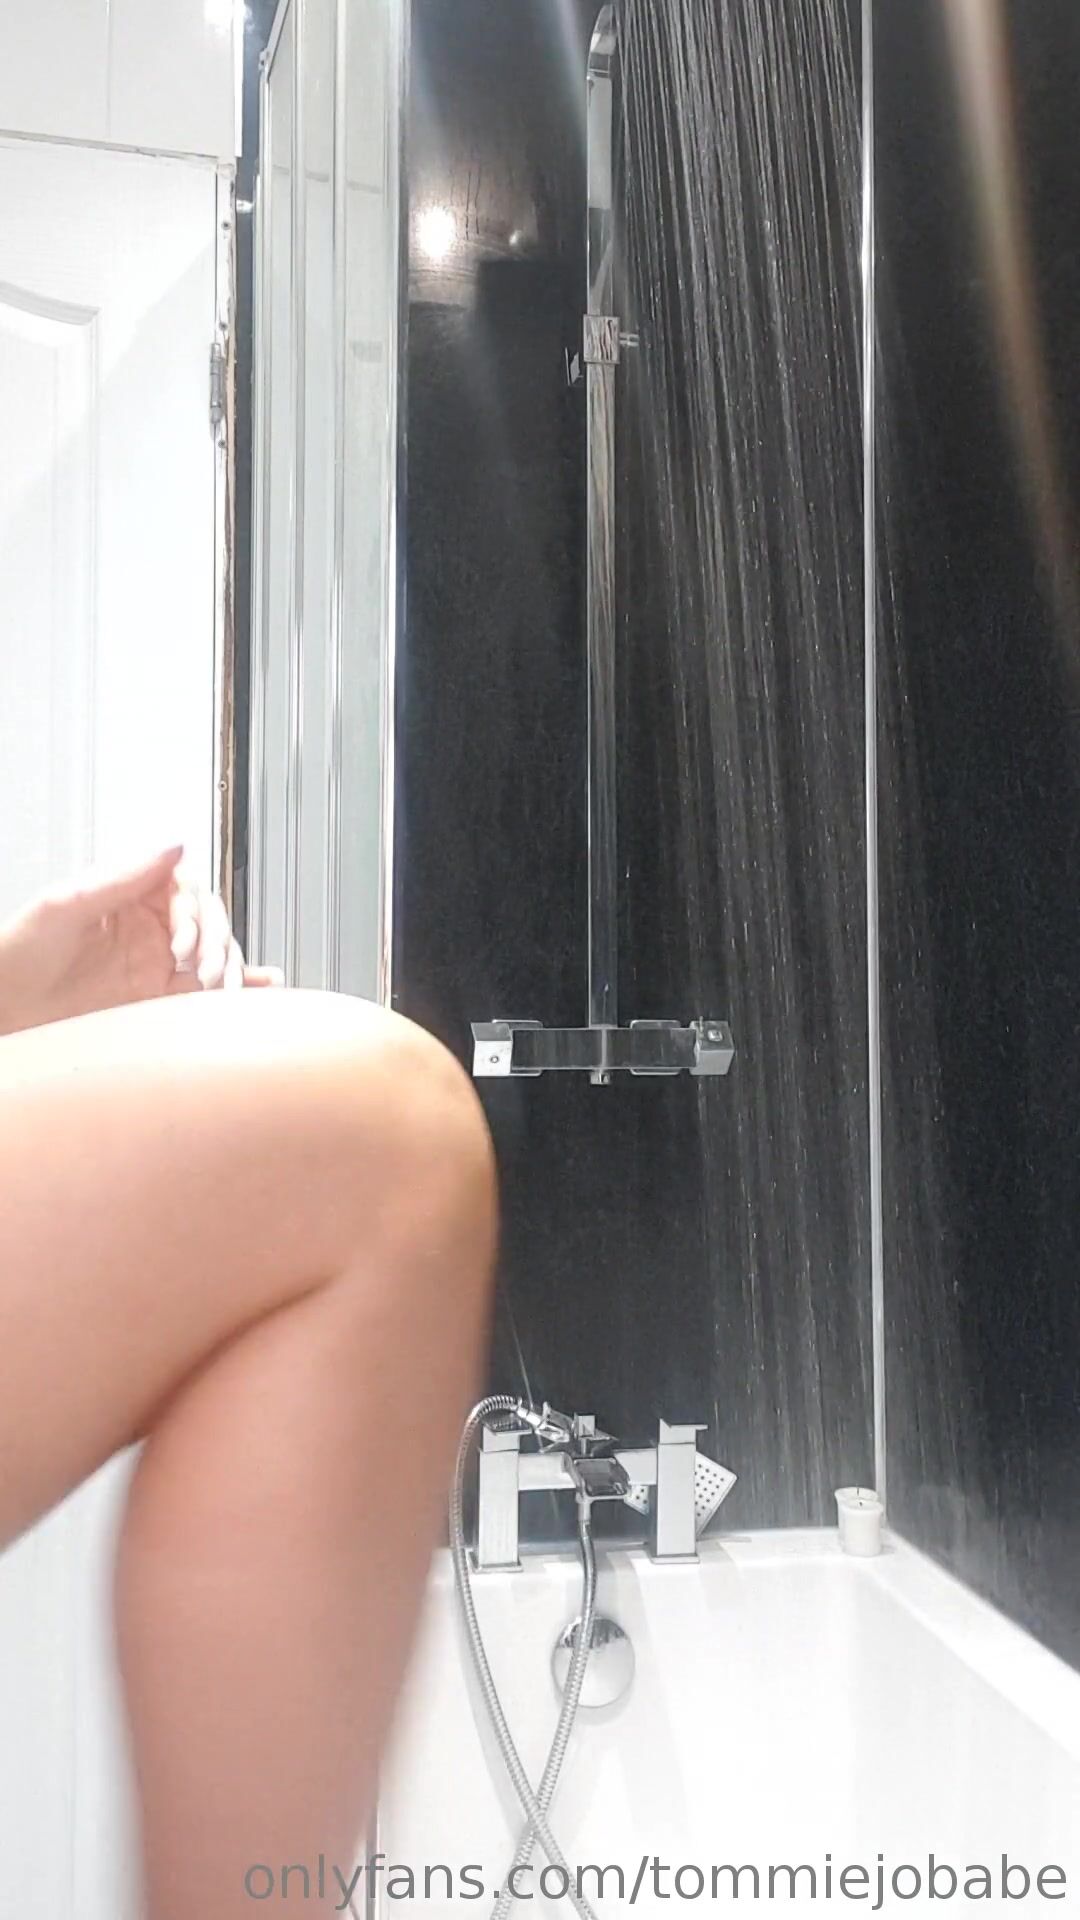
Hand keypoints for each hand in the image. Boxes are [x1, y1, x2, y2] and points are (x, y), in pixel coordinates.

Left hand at [0, 848, 282, 1036]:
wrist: (2, 1011)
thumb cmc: (16, 952)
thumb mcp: (65, 904)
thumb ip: (123, 876)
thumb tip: (174, 846)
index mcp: (128, 894)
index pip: (185, 890)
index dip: (191, 914)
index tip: (179, 941)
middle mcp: (146, 925)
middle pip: (208, 921)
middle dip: (215, 943)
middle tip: (201, 970)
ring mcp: (154, 962)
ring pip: (214, 954)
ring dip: (229, 965)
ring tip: (224, 986)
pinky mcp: (156, 998)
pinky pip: (205, 990)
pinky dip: (238, 986)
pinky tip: (260, 988)